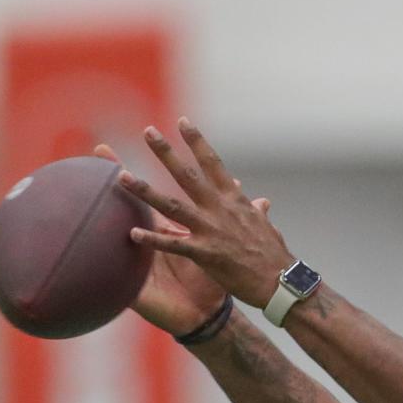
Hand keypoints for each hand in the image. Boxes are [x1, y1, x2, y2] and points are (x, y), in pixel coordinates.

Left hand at [94, 141, 268, 335]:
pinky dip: (152, 239)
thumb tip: (261, 201)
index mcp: (234, 199)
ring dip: (145, 191)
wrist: (280, 281)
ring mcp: (210, 229)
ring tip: (122, 177)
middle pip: (188, 175)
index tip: (183, 122)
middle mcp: (220, 209)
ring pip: (171, 205)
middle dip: (166, 153)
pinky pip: (172, 244)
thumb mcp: (264, 226)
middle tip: (148, 131)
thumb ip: (256, 211)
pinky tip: (132, 233)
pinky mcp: (204, 253)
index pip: (213, 163)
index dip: (197, 142)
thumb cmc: (273, 255)